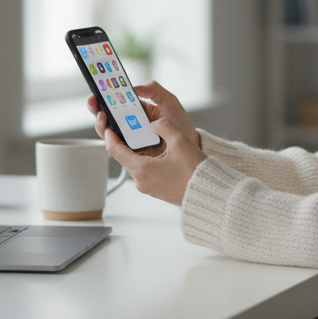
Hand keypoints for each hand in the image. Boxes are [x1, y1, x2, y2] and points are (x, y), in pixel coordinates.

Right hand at [86, 80, 201, 150]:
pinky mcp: (131, 152)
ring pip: (107, 131)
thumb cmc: (180, 125)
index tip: (99, 87)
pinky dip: (109, 139)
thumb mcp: (170, 102)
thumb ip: (155, 90)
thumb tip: (136, 87)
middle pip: (106, 115)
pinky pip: (115, 147)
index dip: (105, 94)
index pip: (116, 101)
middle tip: (94, 100)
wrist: (189, 147)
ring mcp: (129, 138)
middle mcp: (130, 123)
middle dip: (96, 107)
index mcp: (137, 109)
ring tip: (103, 116)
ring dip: (100, 122)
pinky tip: (110, 131)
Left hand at [86, 82, 206, 205]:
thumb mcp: (180, 141)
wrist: (210, 194)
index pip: (115, 150)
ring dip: (137, 149)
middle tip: (125, 125)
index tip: (107, 124)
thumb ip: (163, 126)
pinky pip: (146, 170)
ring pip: (136, 163)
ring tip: (143, 134)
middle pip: (124, 156)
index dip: (109, 135)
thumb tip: (154, 124)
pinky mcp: (156, 189)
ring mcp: (148, 187)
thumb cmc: (196, 171)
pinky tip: (157, 149)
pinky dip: (146, 158)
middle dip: (124, 140)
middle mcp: (141, 181)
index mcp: (142, 169)